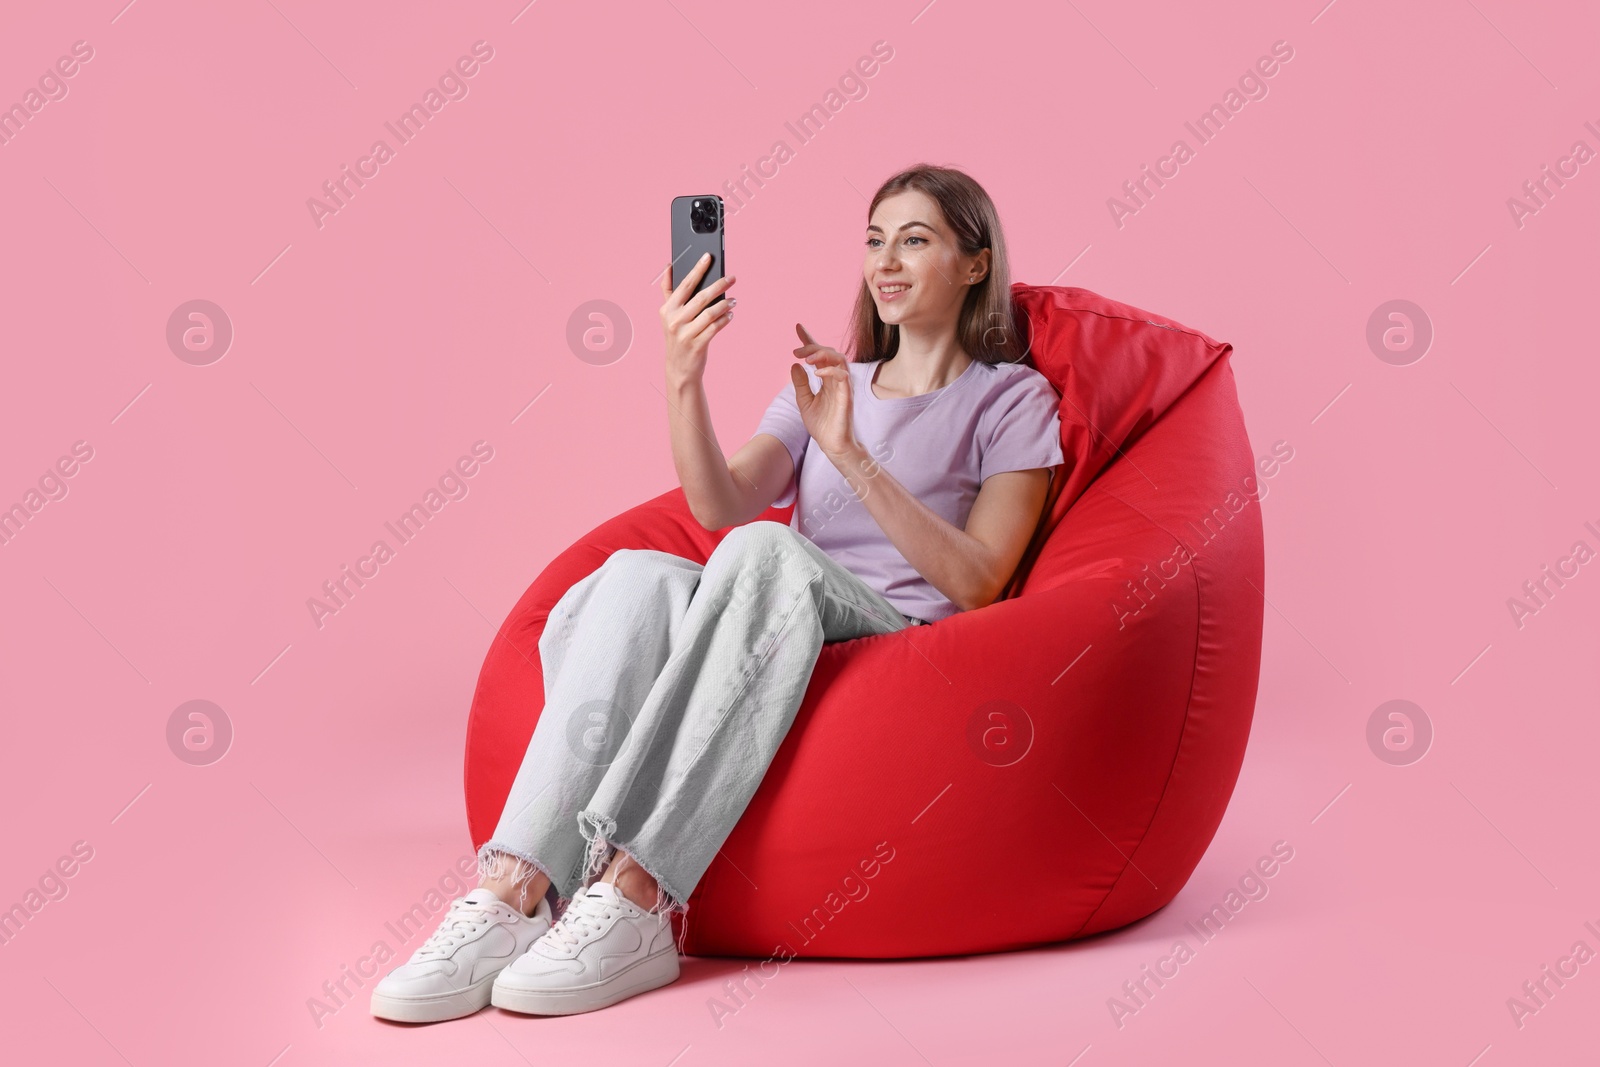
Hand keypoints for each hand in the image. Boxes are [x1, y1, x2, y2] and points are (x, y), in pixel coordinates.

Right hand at [659, 253, 735, 387]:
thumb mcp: (668, 315)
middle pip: (701, 297)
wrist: (679, 368)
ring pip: (710, 313)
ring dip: (725, 304)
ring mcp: (685, 334)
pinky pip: (715, 328)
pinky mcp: (697, 345)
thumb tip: (669, 266)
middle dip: (719, 285)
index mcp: (667, 309)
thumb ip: (668, 292)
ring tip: (734, 300)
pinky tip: (730, 315)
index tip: (708, 257)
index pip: (684, 284)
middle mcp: (675, 320)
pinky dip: (725, 319)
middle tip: (732, 278)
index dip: (697, 269)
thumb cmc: (677, 336)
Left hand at [790, 323, 859, 460]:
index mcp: (826, 379)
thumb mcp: (804, 402)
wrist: (832, 445)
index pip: (819, 355)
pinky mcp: (847, 396)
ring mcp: (843, 387)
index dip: (809, 340)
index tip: (797, 327)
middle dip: (813, 347)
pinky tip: (817, 373)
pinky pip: (843, 377)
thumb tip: (794, 365)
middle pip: (829, 353)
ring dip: (822, 355)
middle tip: (797, 350)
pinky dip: (830, 371)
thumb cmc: (822, 425)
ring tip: (807, 358)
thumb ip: (800, 384)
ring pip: (839, 360)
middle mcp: (836, 380)